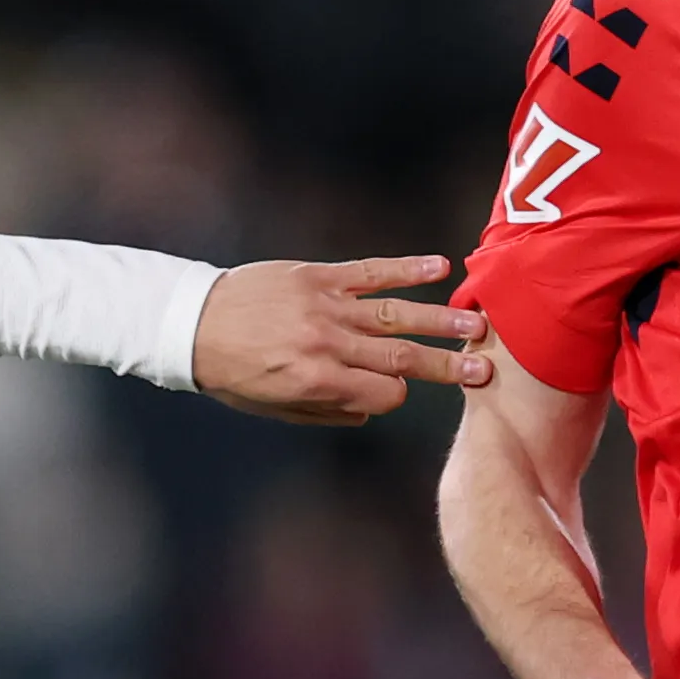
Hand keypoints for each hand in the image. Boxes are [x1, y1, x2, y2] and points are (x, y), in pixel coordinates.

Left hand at [189, 257, 493, 425]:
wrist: (193, 324)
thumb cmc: (233, 373)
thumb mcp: (275, 409)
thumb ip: (328, 411)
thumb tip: (373, 408)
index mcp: (319, 382)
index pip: (385, 393)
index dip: (396, 397)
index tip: (396, 392)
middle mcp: (329, 344)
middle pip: (403, 358)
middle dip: (448, 367)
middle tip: (486, 370)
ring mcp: (327, 306)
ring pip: (397, 315)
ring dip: (442, 322)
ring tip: (478, 326)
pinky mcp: (319, 276)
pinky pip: (371, 271)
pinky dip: (406, 268)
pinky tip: (440, 267)